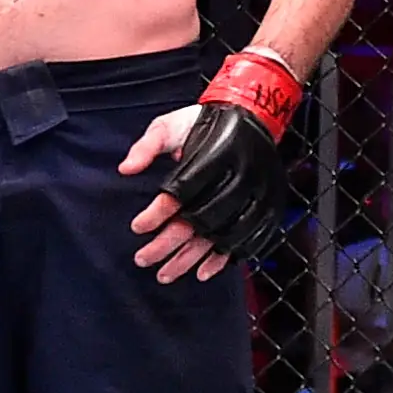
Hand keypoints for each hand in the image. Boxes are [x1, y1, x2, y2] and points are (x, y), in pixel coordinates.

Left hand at [120, 101, 284, 283]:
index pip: (183, 191)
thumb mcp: (170, 124)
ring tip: (165, 274)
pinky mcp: (267, 206)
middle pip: (200, 220)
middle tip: (142, 259)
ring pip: (222, 236)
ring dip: (191, 259)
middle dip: (168, 244)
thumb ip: (147, 145)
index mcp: (216, 153)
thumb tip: (125, 169)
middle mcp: (241, 175)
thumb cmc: (203, 124)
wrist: (252, 118)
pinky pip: (247, 241)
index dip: (158, 213)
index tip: (137, 227)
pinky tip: (202, 272)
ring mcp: (257, 193)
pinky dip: (224, 259)